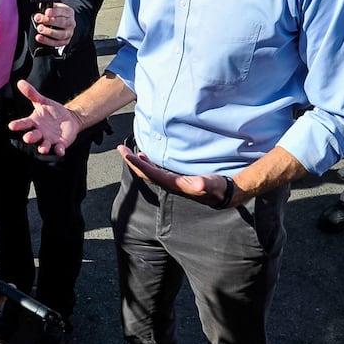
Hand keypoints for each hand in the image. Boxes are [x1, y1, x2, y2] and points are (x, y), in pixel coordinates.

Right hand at [7, 79, 81, 155]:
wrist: (68, 118)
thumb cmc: (52, 111)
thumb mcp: (42, 101)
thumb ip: (31, 93)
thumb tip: (20, 82)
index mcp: (33, 122)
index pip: (24, 124)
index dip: (18, 125)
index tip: (12, 126)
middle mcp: (39, 132)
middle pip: (33, 136)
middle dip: (30, 137)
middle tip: (27, 138)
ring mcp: (49, 140)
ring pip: (44, 145)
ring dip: (43, 147)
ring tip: (43, 148)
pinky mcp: (60, 144)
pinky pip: (58, 149)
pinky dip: (59, 150)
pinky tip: (60, 150)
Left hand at [33, 2, 74, 47]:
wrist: (64, 24)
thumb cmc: (56, 15)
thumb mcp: (54, 8)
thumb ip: (49, 7)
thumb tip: (41, 7)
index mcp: (69, 12)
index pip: (63, 11)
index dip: (54, 12)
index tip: (46, 12)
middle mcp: (71, 23)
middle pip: (62, 22)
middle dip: (49, 21)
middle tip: (39, 19)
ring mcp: (69, 33)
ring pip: (60, 34)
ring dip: (49, 32)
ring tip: (39, 29)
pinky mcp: (65, 41)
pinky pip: (56, 43)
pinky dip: (47, 41)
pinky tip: (40, 38)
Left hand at [117, 143, 238, 208]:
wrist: (223, 195)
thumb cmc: (218, 188)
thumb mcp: (213, 184)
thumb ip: (205, 184)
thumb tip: (198, 184)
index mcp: (174, 184)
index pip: (151, 173)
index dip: (137, 164)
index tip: (126, 154)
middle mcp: (169, 184)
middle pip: (145, 173)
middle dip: (132, 161)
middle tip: (120, 149)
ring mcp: (171, 182)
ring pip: (149, 172)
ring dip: (138, 162)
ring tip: (129, 152)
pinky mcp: (175, 180)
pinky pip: (155, 171)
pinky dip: (147, 164)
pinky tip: (145, 157)